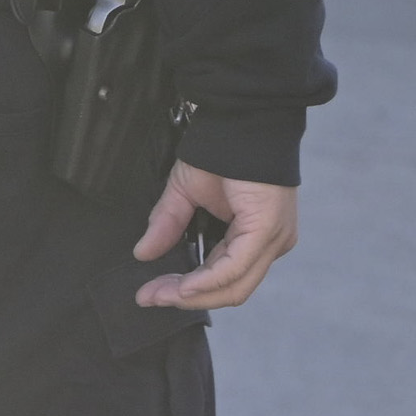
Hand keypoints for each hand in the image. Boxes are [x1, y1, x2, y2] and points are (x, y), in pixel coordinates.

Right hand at [133, 162, 297, 311]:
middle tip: (150, 297)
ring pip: (233, 286)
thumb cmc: (222, 149)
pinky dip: (206, 281)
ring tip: (159, 293)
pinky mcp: (266, 231)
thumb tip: (143, 252)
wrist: (240, 117)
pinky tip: (183, 286)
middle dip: (186, 298)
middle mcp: (269, 244)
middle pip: (230, 290)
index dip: (186, 291)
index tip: (151, 293)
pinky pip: (234, 268)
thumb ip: (168, 224)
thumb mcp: (186, 192)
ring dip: (191, 294)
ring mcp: (273, 240)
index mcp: (254, 237)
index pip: (223, 279)